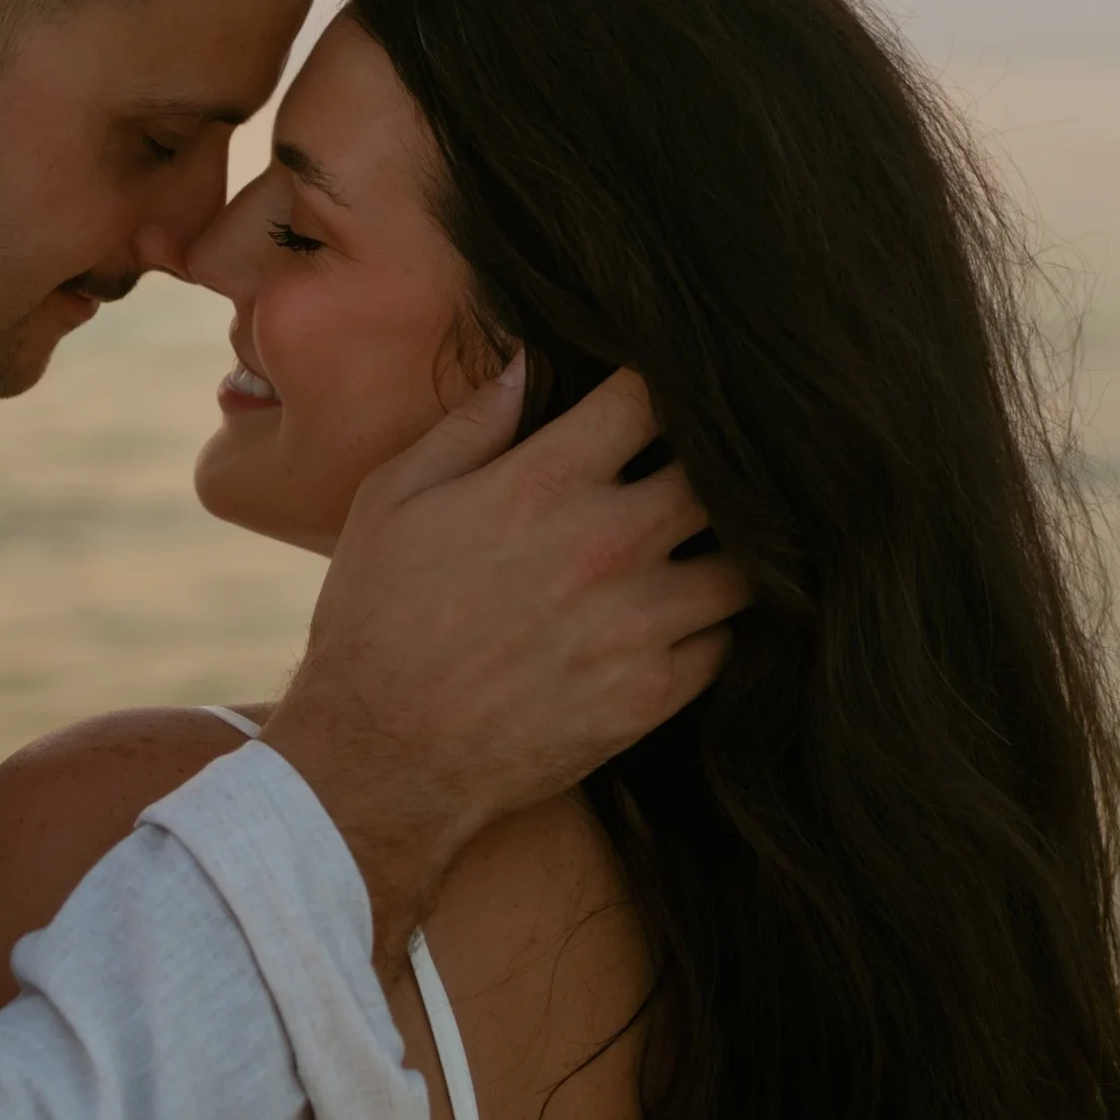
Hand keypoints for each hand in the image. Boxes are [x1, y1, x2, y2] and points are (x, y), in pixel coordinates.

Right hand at [257, 362, 744, 950]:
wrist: (382, 755)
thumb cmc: (375, 618)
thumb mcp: (392, 500)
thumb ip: (469, 426)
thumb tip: (526, 364)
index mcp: (544, 482)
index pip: (649, 397)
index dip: (658, 387)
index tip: (652, 399)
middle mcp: (607, 542)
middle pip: (720, 473)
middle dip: (710, 466)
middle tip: (690, 473)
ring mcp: (641, 621)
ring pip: (745, 562)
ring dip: (725, 550)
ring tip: (698, 550)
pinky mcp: (655, 692)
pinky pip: (727, 641)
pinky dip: (711, 626)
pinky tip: (679, 621)